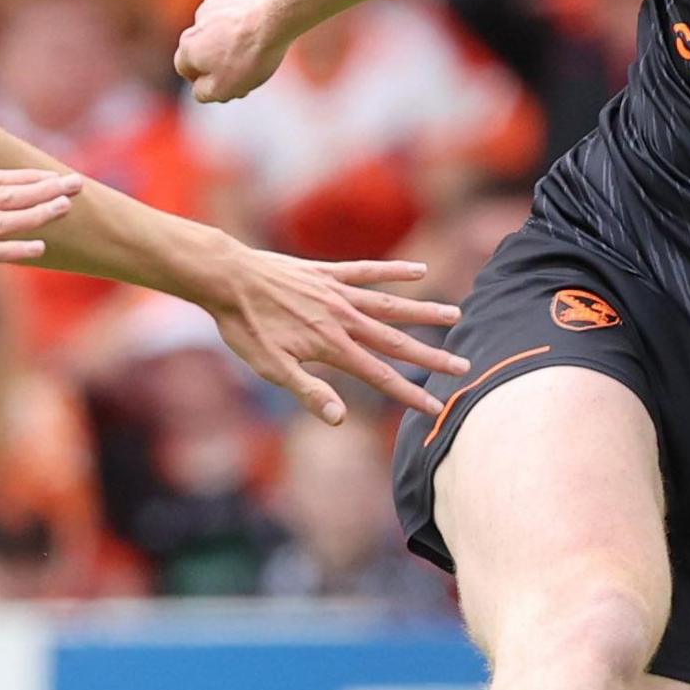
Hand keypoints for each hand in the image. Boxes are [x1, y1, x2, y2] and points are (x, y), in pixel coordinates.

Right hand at [175, 0, 300, 104]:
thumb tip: (198, 89)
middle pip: (203, 47)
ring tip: (258, 45)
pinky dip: (246, 19)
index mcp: (187, 46)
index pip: (184, 68)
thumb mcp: (224, 89)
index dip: (203, 79)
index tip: (227, 83)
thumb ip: (203, 93)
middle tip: (247, 69)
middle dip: (220, 59)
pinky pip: (237, 10)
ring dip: (232, 37)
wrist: (276, 17)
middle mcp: (196, 22)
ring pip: (220, 26)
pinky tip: (265, 27)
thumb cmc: (250, 55)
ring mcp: (216, 3)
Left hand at [202, 249, 466, 422]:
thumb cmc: (244, 327)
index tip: (435, 407)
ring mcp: (338, 292)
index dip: (409, 394)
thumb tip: (341, 419)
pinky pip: (368, 270)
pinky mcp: (327, 272)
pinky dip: (394, 272)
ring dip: (423, 312)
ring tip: (454, 315)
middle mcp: (343, 318)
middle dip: (430, 357)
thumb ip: (309, 391)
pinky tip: (418, 270)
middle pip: (396, 341)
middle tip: (463, 367)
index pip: (380, 376)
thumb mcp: (271, 368)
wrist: (227, 278)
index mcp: (332, 347)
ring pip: (390, 304)